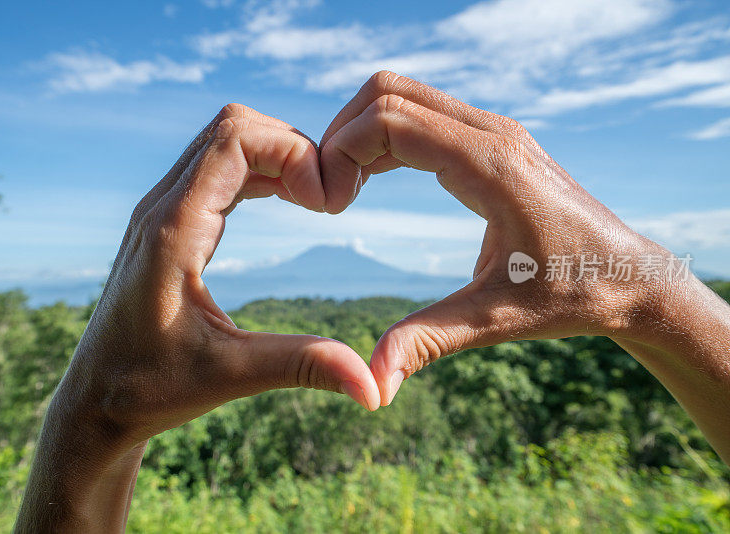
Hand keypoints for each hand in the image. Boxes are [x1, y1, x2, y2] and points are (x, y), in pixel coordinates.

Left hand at [73, 104, 378, 440]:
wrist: (94, 399)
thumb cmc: (148, 387)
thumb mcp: (230, 376)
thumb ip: (302, 366)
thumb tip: (374, 388)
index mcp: (173, 232)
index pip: (234, 139)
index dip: (293, 152)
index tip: (326, 203)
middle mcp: (162, 208)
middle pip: (232, 126)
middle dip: (291, 146)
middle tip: (329, 198)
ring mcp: (161, 211)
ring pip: (224, 141)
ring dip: (276, 155)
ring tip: (316, 199)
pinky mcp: (167, 222)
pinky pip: (217, 167)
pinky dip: (260, 170)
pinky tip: (289, 200)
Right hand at [320, 72, 729, 462]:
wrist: (630, 277)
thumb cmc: (573, 294)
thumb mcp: (497, 319)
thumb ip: (429, 341)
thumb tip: (372, 383)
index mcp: (491, 166)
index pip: (392, 121)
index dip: (343, 154)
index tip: (330, 206)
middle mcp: (493, 134)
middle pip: (389, 92)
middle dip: (342, 134)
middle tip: (328, 194)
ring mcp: (495, 131)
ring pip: (403, 97)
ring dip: (361, 133)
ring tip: (343, 190)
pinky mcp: (493, 141)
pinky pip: (423, 115)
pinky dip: (385, 137)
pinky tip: (371, 181)